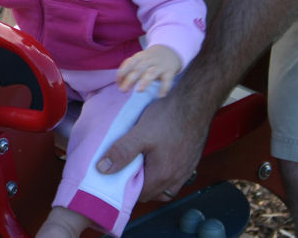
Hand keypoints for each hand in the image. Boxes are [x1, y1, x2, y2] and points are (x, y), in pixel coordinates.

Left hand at [95, 87, 210, 201]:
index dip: (126, 189)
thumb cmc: (169, 117)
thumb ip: (121, 152)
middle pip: (153, 193)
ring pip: (166, 185)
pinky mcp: (191, 159)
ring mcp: (187, 169)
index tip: (117, 176)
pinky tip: (158, 155)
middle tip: (127, 168)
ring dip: (153, 179)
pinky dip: (165, 170)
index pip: (140, 195)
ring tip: (142, 163)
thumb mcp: (140, 134)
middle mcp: (177, 177)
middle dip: (139, 185)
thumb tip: (102, 169)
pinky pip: (176, 174)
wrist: (194, 102)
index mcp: (163, 175)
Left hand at [116, 45, 180, 96]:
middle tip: (123, 90)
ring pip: (152, 73)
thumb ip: (129, 68)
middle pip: (138, 69)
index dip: (122, 72)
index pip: (129, 63)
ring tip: (139, 90)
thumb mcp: (139, 58)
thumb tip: (118, 83)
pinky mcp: (169, 71)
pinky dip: (164, 88)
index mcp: (140, 57)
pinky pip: (167, 80)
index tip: (117, 82)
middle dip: (130, 79)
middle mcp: (149, 60)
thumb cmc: (149, 59)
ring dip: (145, 81)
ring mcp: (160, 65)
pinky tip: (160, 95)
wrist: (170, 50)